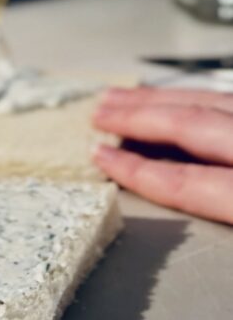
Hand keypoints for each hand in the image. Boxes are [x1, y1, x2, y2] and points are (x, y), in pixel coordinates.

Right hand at [92, 87, 232, 224]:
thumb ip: (221, 221)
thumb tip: (171, 192)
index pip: (184, 181)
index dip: (137, 169)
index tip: (101, 156)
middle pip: (192, 124)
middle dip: (138, 117)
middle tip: (100, 114)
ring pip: (215, 101)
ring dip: (166, 99)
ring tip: (129, 97)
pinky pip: (232, 99)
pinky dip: (202, 98)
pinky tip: (185, 100)